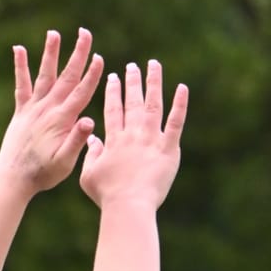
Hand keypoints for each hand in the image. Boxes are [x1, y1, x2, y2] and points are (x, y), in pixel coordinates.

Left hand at [0, 29, 103, 193]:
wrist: (14, 178)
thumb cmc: (43, 174)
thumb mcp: (64, 162)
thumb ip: (76, 141)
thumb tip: (90, 121)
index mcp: (62, 120)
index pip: (81, 92)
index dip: (92, 75)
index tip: (100, 57)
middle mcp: (48, 109)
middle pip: (66, 77)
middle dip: (77, 54)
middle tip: (85, 33)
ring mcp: (33, 108)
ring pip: (45, 75)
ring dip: (51, 53)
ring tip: (54, 33)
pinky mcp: (21, 111)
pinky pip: (21, 85)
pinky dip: (20, 67)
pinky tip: (19, 49)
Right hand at [80, 59, 189, 209]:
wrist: (129, 205)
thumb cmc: (107, 195)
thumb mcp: (88, 175)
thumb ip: (91, 153)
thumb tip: (93, 138)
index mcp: (114, 139)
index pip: (113, 109)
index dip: (113, 92)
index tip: (113, 77)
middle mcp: (132, 134)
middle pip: (132, 102)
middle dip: (132, 82)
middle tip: (133, 66)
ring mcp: (151, 140)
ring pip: (153, 105)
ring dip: (153, 83)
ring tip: (154, 65)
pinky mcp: (169, 149)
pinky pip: (176, 123)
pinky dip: (180, 105)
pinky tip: (182, 88)